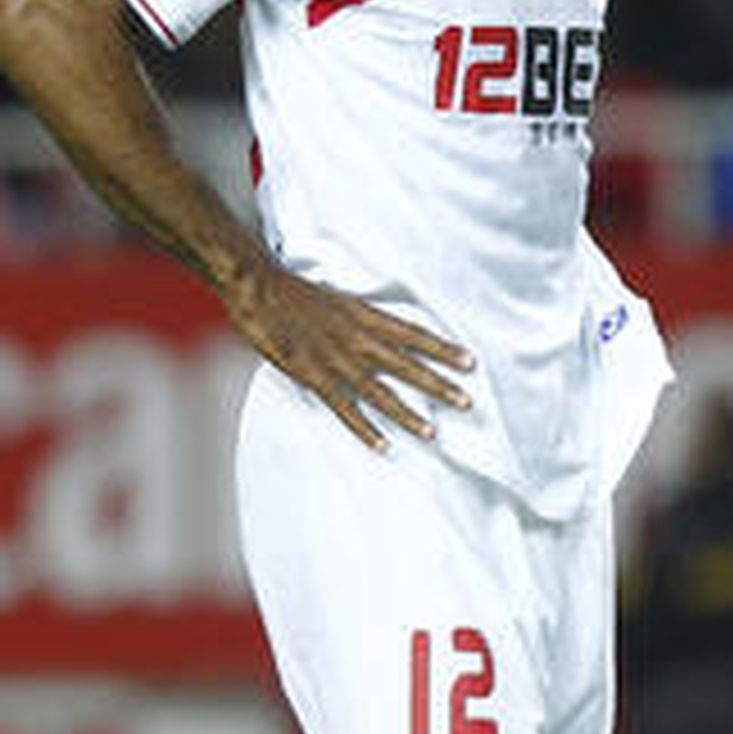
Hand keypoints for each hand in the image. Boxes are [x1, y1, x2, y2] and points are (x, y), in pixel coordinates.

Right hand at [221, 257, 473, 450]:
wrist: (261, 288)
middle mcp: (359, 339)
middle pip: (407, 366)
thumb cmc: (300, 292)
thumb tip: (390, 332)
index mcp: (367, 316)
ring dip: (407, 414)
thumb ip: (368, 318)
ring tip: (432, 432)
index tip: (471, 363)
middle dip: (438, 385)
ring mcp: (337, 360)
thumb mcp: (343, 299)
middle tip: (467, 402)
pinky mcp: (314, 376)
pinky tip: (383, 445)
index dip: (444, 350)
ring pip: (381, 392)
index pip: (415, 335)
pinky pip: (344, 408)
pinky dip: (364, 428)